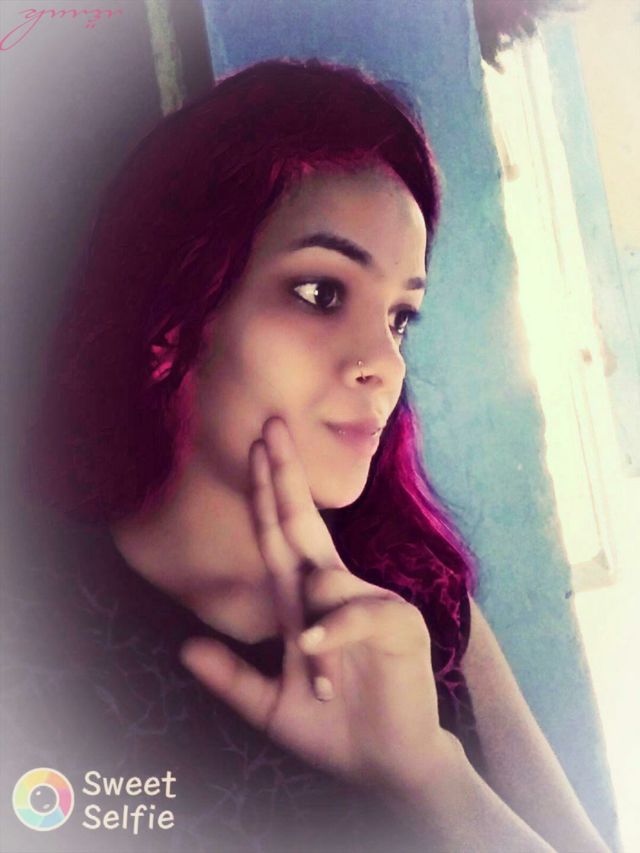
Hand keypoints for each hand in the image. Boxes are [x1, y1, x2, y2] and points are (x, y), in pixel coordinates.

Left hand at [181, 416, 449, 794]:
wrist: (388, 765)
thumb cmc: (333, 729)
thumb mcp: (269, 705)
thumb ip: (231, 677)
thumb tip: (184, 647)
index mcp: (305, 602)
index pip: (280, 536)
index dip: (265, 493)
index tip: (255, 449)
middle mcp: (335, 591)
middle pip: (303, 523)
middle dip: (284, 477)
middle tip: (270, 429)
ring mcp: (369, 602)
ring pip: (323, 578)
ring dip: (310, 631)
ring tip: (321, 683)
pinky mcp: (398, 624)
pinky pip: (356, 613)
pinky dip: (332, 631)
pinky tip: (315, 649)